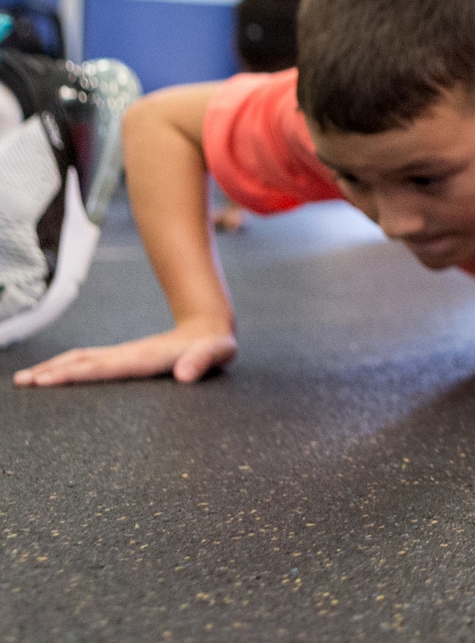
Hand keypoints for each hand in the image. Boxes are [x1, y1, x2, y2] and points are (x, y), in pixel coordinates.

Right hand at [13, 323, 236, 386]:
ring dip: (53, 368)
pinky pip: (90, 362)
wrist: (212, 327)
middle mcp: (129, 354)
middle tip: (20, 382)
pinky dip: (67, 367)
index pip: (102, 367)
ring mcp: (125, 354)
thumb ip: (204, 361)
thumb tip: (185, 375)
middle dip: (51, 371)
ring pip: (82, 359)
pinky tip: (54, 374)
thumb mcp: (218, 353)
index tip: (45, 380)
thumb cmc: (215, 345)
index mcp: (144, 357)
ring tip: (25, 379)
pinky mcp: (125, 358)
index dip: (73, 373)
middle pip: (82, 361)